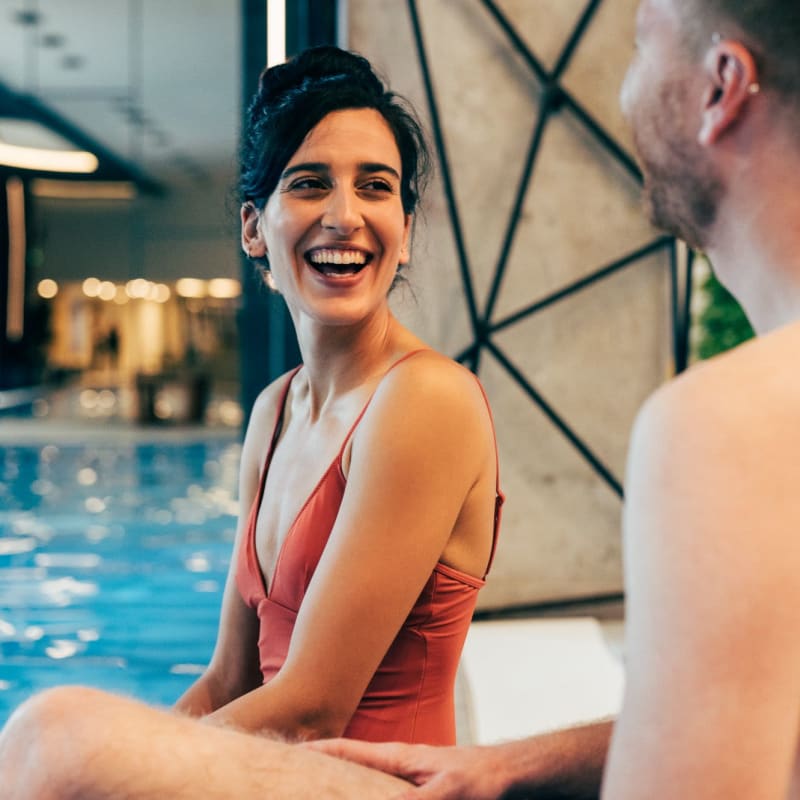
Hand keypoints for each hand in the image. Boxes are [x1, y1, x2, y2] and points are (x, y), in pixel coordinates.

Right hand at [308, 739, 508, 799]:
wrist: (509, 776)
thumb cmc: (480, 777)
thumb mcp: (445, 793)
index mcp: (397, 757)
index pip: (348, 749)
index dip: (318, 750)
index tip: (290, 751)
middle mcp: (397, 765)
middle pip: (350, 765)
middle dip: (323, 768)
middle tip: (294, 775)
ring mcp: (407, 780)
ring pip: (365, 781)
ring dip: (344, 785)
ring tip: (320, 791)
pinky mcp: (418, 793)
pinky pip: (382, 794)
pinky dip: (366, 795)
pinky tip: (358, 799)